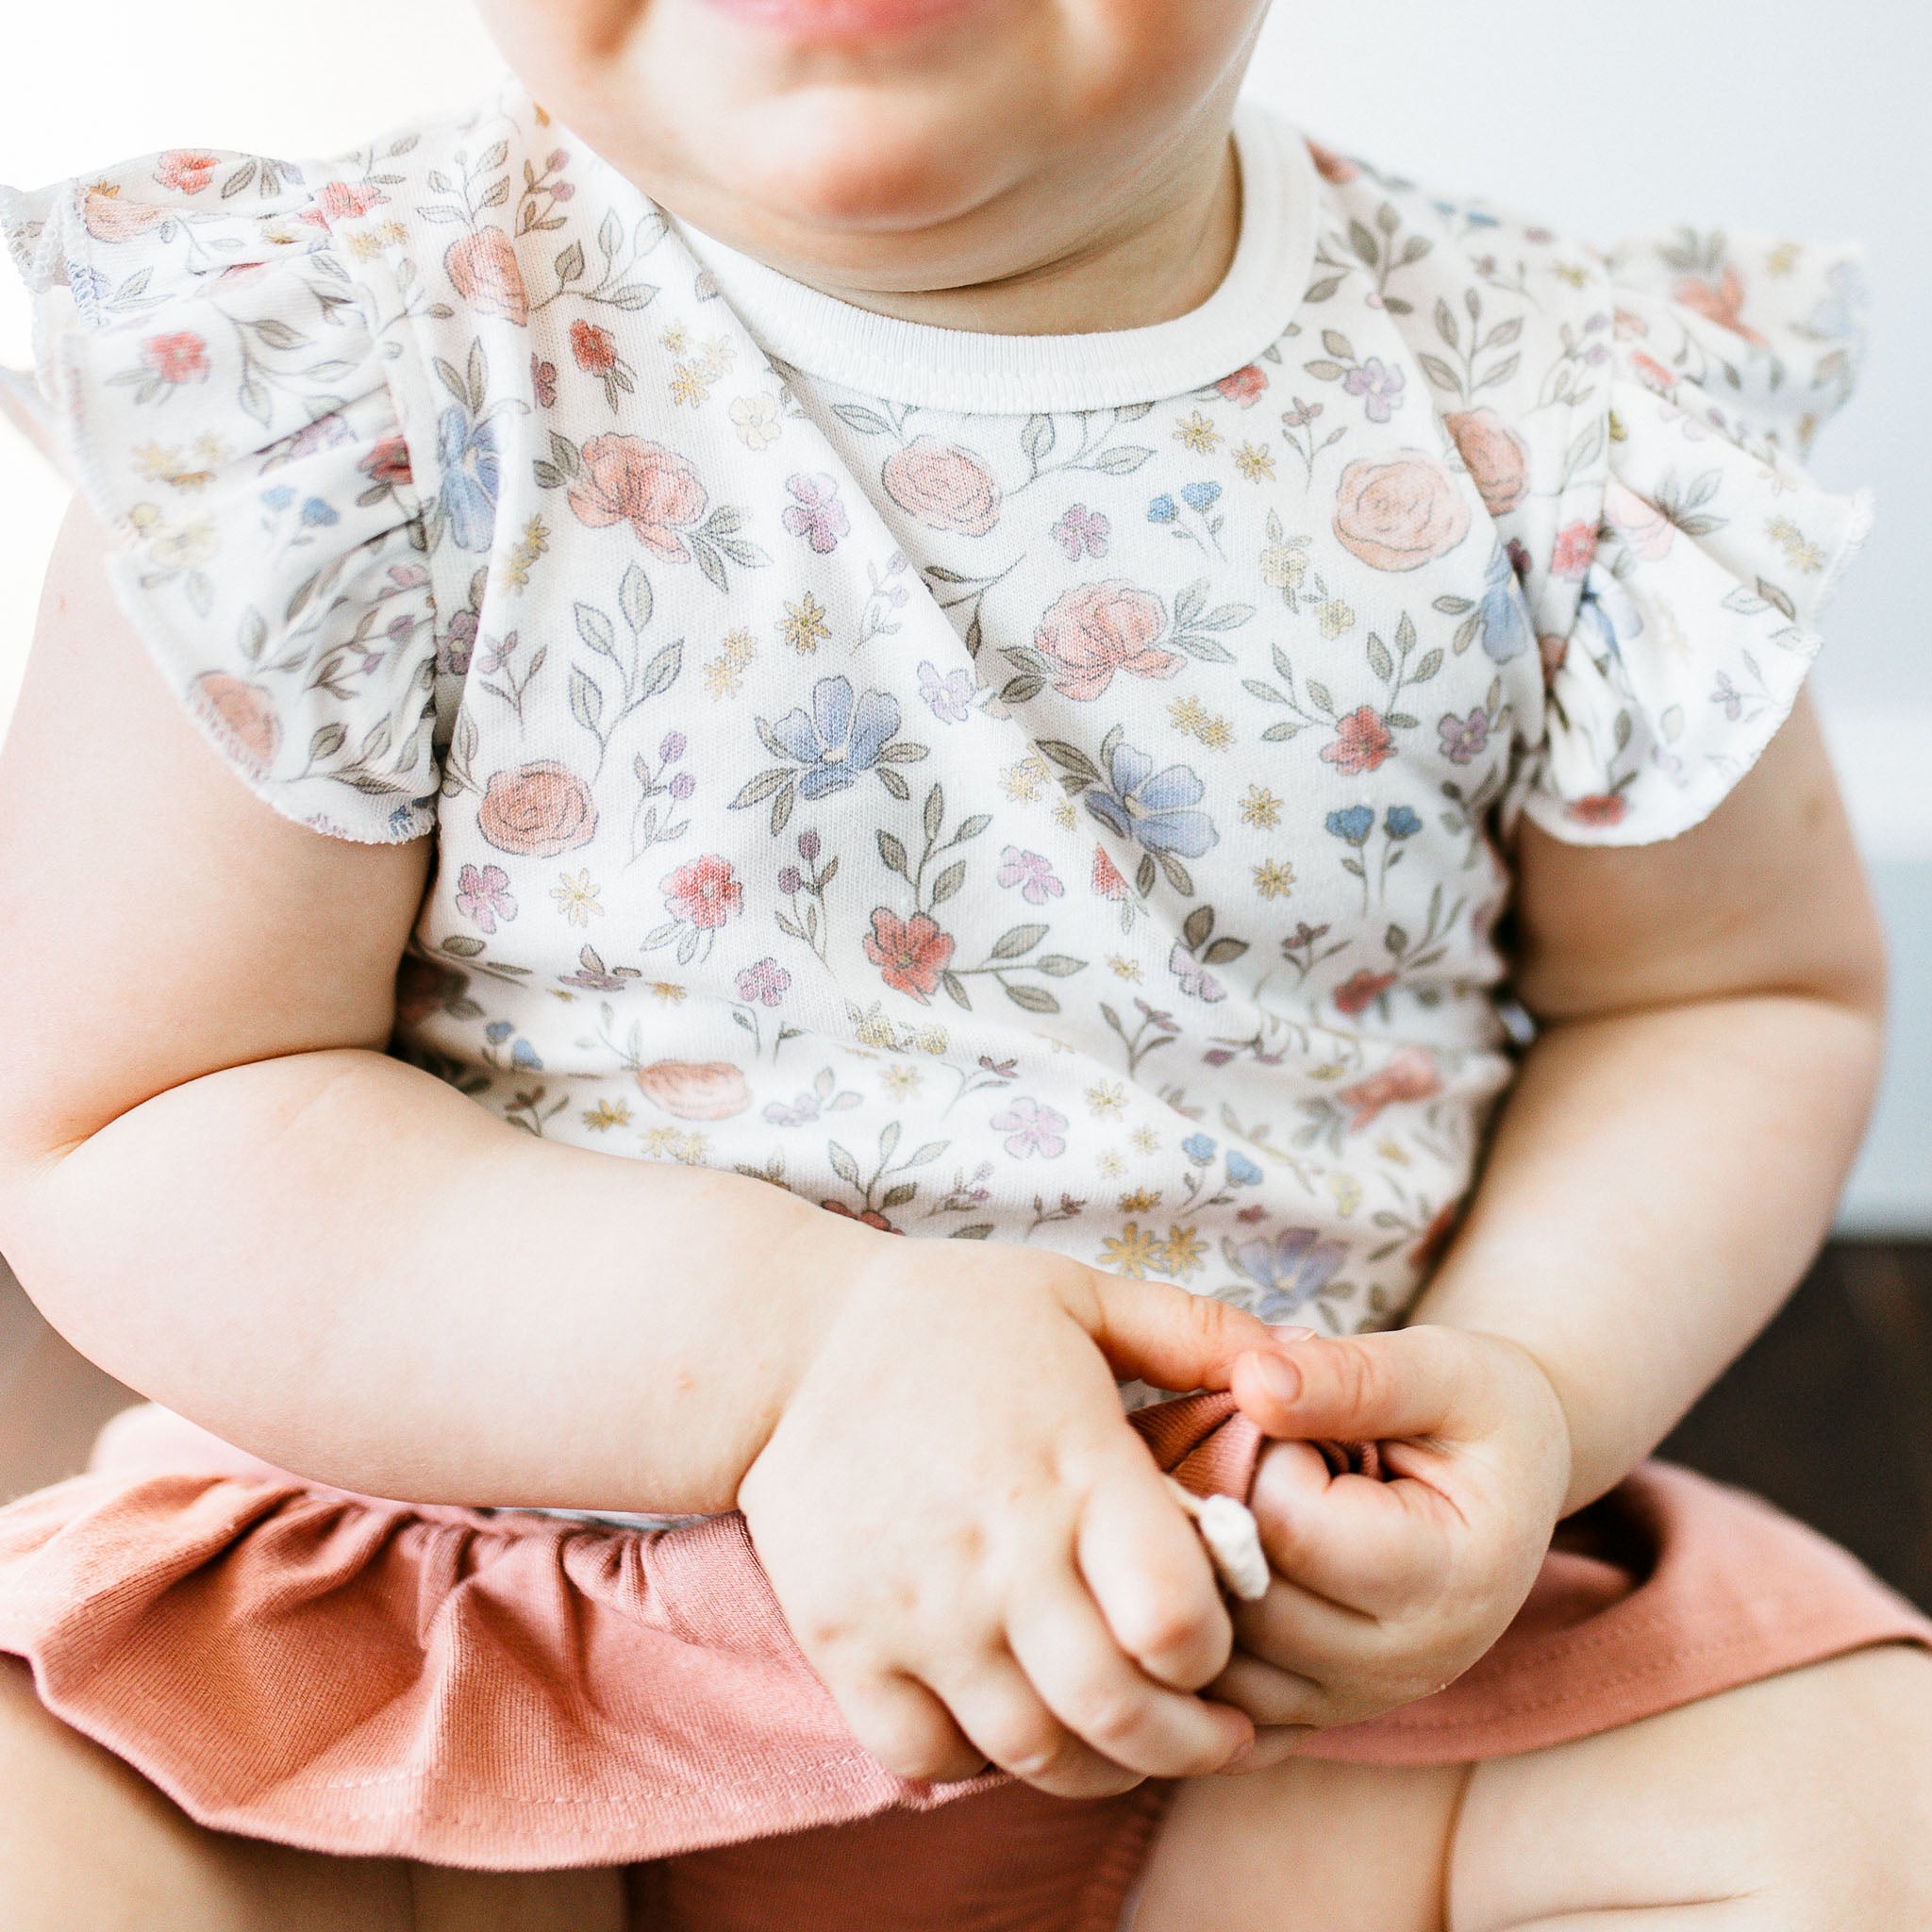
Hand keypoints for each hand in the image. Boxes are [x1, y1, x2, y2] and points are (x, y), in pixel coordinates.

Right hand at [737, 1233, 1274, 1796]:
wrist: (780, 1343)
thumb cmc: (941, 1313)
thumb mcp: (1074, 1291)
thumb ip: (1190, 1329)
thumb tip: (1289, 1360)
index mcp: (1069, 1466)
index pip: (1176, 1620)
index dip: (1216, 1650)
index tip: (1219, 1634)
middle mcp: (998, 1553)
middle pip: (1118, 1714)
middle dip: (1189, 1746)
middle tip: (1216, 1736)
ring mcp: (917, 1609)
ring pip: (1032, 1753)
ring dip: (1098, 1767)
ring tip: (1127, 1742)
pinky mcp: (846, 1642)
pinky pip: (927, 1759)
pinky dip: (980, 1764)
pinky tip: (1010, 1723)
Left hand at [1207, 1325, 1572, 1772]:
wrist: (1509, 1478)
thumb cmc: (1478, 1410)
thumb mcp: (1441, 1368)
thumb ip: (1350, 1376)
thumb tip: (1250, 1381)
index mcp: (1451, 1580)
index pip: (1289, 1524)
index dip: (1263, 1449)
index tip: (1295, 1419)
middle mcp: (1408, 1665)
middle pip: (1244, 1598)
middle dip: (1222, 1510)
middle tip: (1253, 1454)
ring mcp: (1357, 1702)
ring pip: (1216, 1656)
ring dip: (1197, 1571)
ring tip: (1238, 1503)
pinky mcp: (1315, 1716)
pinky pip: (1218, 1701)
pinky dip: (1195, 1638)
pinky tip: (1212, 1569)